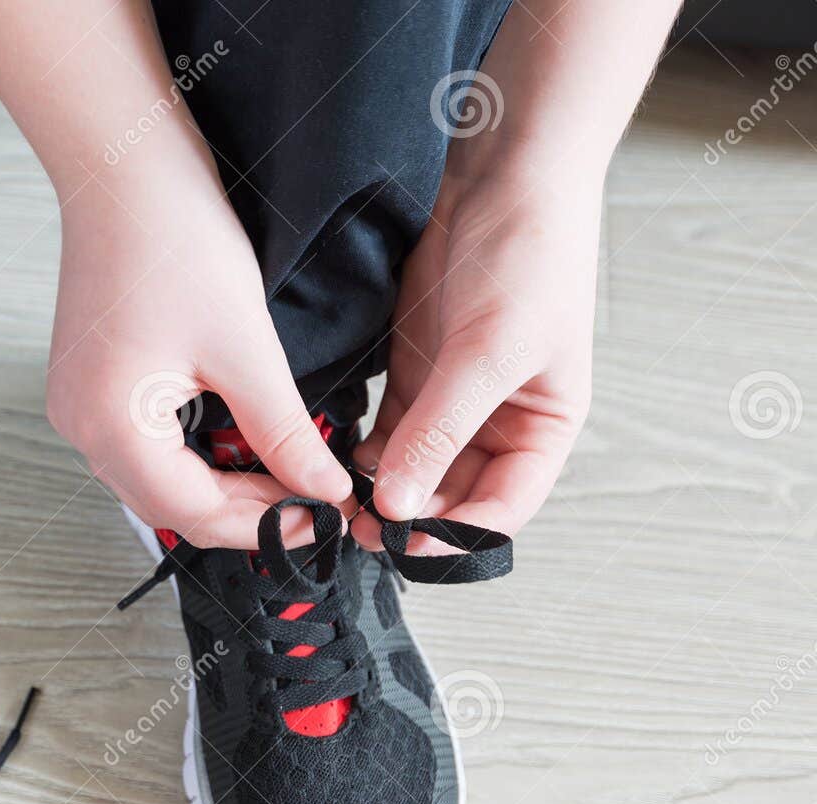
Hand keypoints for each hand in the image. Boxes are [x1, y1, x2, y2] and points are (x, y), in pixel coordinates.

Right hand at [47, 184, 349, 549]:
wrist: (121, 166)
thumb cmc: (175, 240)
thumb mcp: (245, 347)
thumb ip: (283, 431)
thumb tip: (323, 491)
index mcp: (111, 427)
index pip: (193, 514)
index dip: (263, 524)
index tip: (322, 516)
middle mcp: (81, 428)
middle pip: (171, 506)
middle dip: (244, 512)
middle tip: (312, 501)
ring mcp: (79, 407)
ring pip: (158, 480)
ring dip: (222, 486)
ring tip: (286, 475)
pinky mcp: (89, 385)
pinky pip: (145, 446)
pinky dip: (195, 456)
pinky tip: (241, 441)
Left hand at [352, 165, 598, 551]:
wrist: (501, 177)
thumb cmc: (527, 257)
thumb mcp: (486, 352)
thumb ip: (439, 432)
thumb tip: (399, 506)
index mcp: (543, 427)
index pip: (503, 508)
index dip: (457, 538)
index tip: (404, 551)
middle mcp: (501, 423)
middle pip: (453, 497)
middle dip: (409, 519)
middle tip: (354, 533)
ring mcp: (454, 401)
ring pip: (415, 470)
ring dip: (380, 492)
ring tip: (337, 506)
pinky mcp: (416, 375)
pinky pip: (387, 434)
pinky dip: (363, 454)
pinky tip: (334, 463)